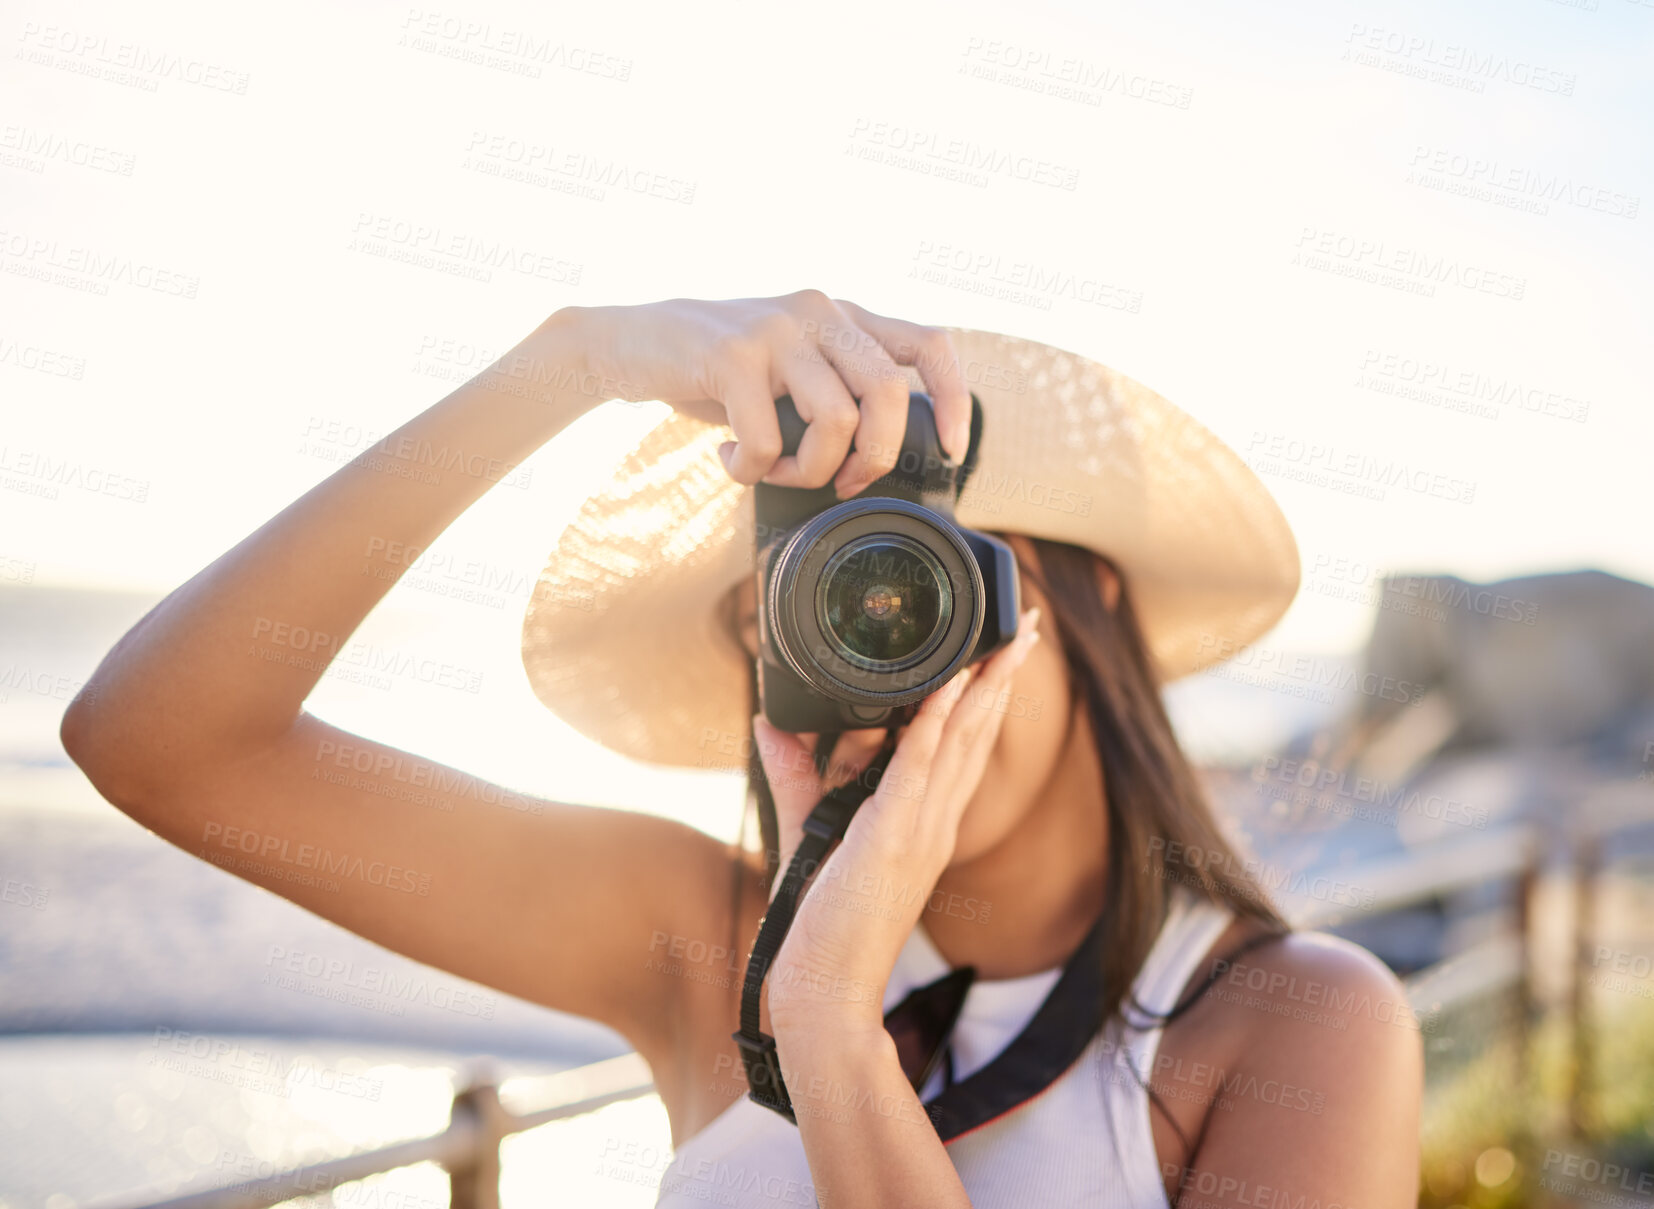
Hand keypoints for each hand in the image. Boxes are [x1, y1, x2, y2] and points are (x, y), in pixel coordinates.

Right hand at [559, 289, 972, 495]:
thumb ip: (831, 392)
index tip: (950, 450)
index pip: (929, 344)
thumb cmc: (715, 372)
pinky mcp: (731, 353)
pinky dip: (750, 471)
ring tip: (772, 471)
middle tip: (842, 483)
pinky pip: (767, 440)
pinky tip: (729, 460)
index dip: (952, 400)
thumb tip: (874, 465)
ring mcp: (776, 328)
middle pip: (887, 393)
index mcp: (842, 317)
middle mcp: (818, 310)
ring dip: (807, 471)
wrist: (627, 342)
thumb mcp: (786, 370)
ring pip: (835, 421)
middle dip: (873, 458)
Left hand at [756, 605, 1043, 1034]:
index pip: (962, 746)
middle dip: (1004, 676)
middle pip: (978, 734)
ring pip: (962, 741)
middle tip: (1029, 624)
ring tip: (1010, 636)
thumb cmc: (821, 923)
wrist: (823, 989)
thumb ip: (794, 773)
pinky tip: (951, 681)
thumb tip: (769, 722)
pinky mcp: (890, 837)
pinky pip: (917, 768)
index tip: (1000, 651)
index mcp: (925, 822)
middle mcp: (934, 821)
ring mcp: (919, 829)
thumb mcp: (808, 832)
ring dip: (987, 684)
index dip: (983, 695)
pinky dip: (935, 721)